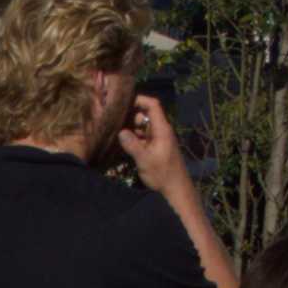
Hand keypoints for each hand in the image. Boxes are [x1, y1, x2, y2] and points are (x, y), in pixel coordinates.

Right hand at [121, 93, 200, 210]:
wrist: (175, 188)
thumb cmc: (162, 173)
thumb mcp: (145, 159)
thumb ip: (132, 145)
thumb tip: (120, 131)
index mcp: (161, 129)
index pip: (153, 106)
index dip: (140, 100)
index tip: (123, 101)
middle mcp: (160, 131)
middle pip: (145, 115)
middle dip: (130, 115)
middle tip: (112, 119)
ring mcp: (157, 139)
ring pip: (142, 127)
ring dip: (130, 128)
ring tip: (112, 129)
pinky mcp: (154, 148)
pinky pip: (142, 138)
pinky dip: (132, 138)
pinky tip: (119, 142)